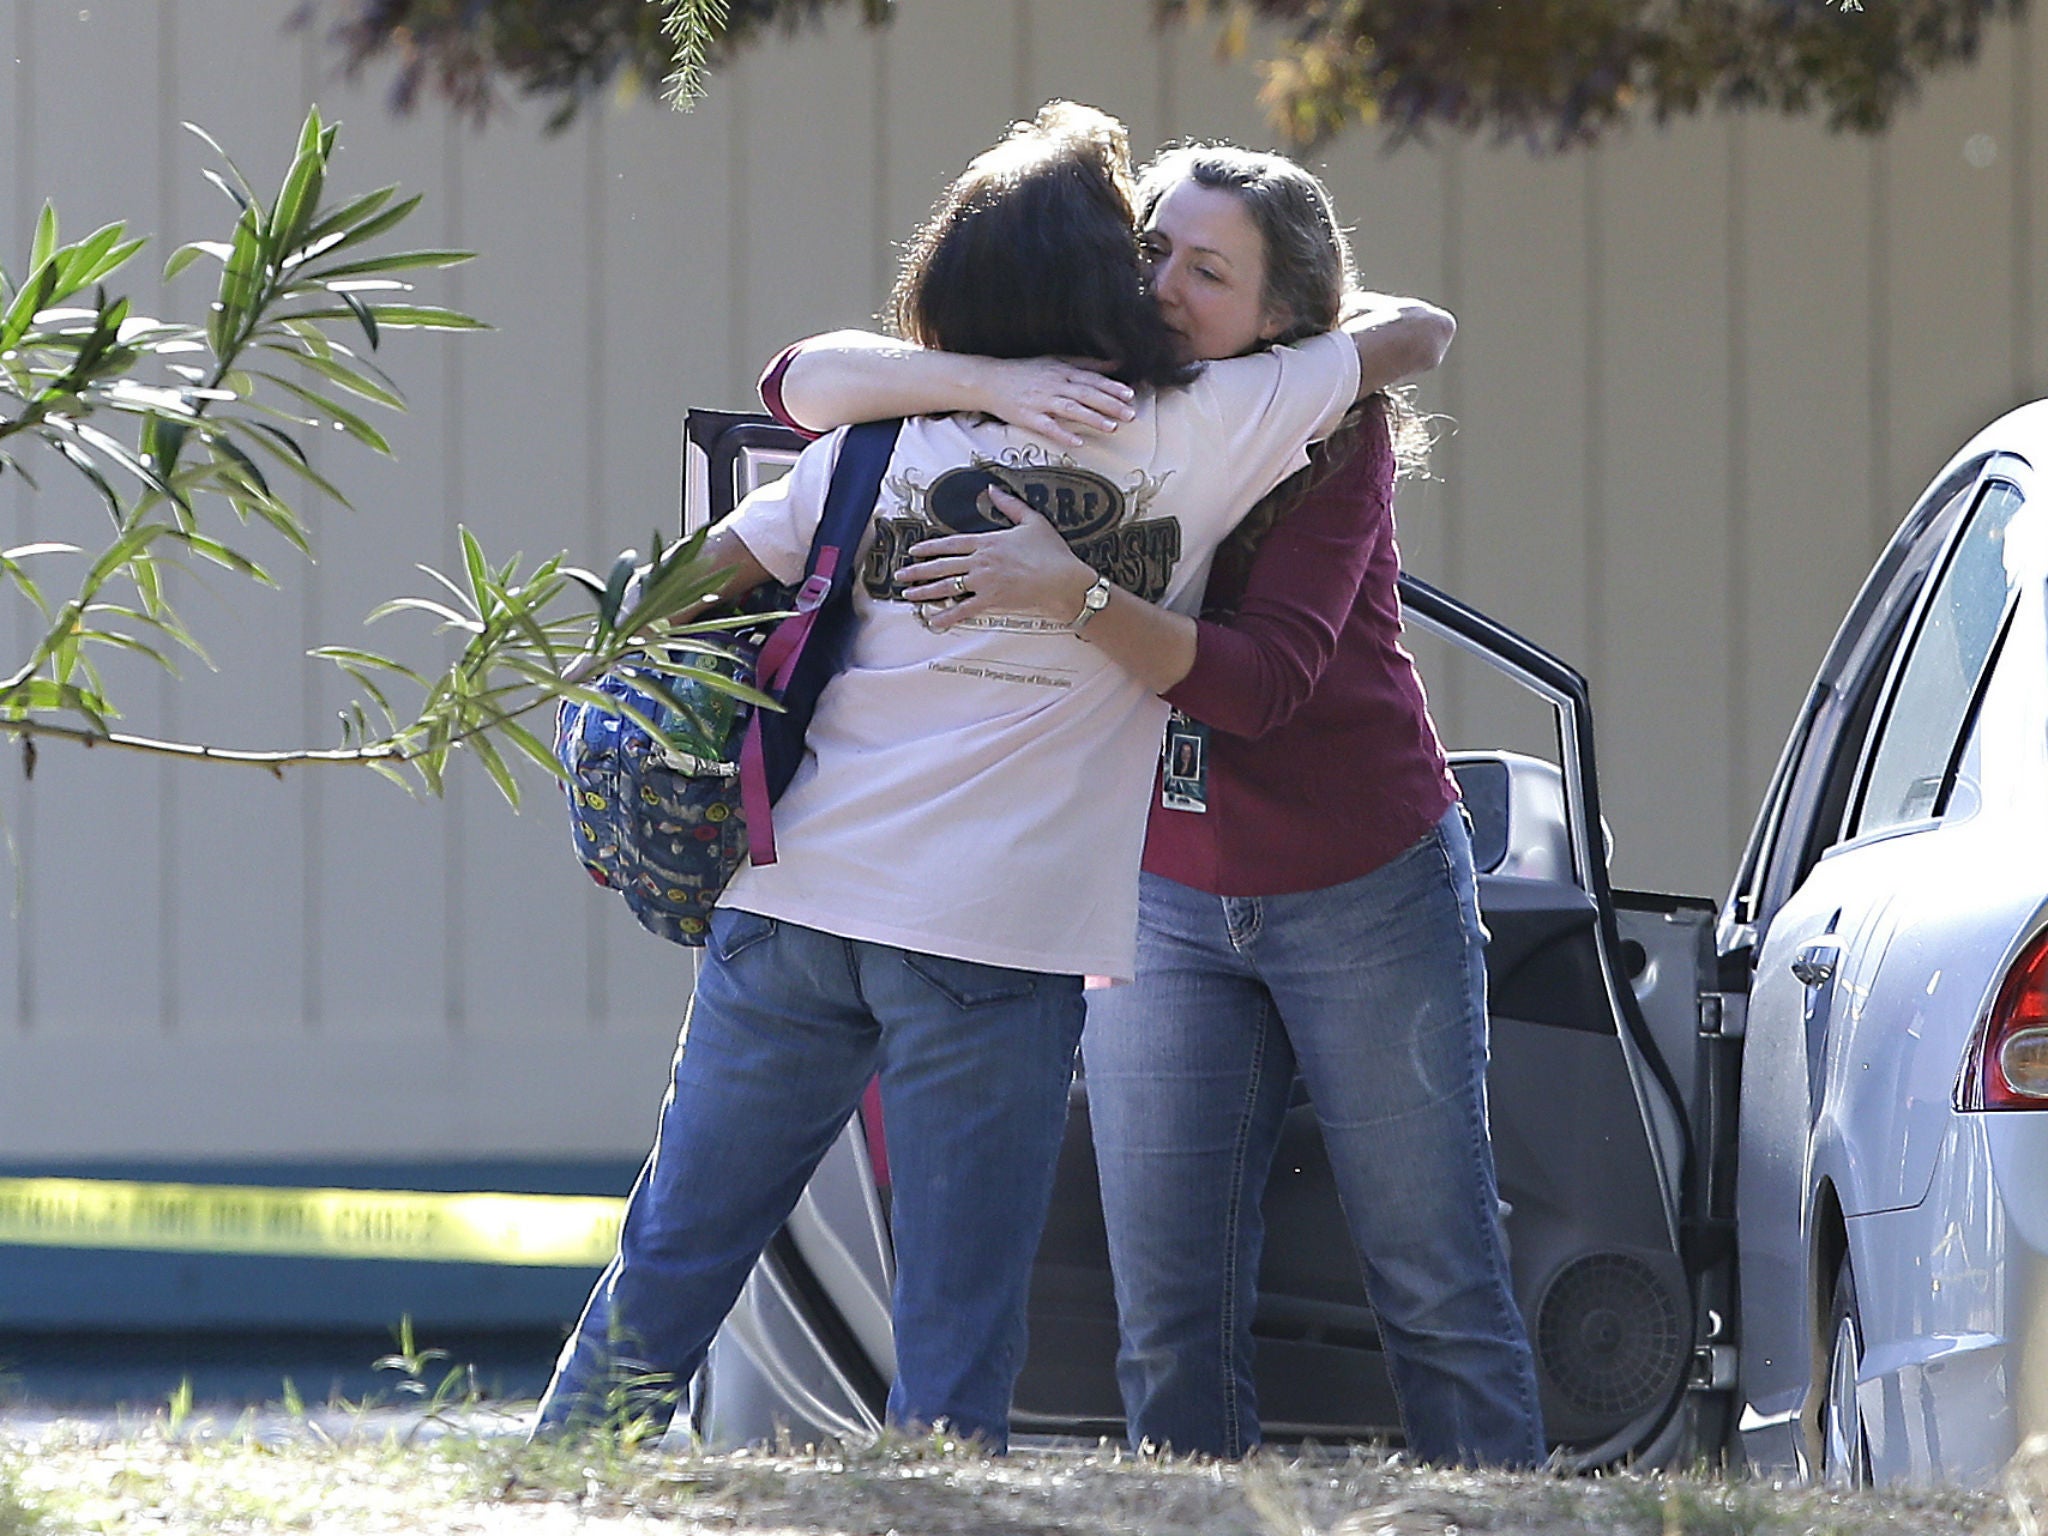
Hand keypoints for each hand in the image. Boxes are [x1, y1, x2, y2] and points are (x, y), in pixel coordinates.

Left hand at [898, 487, 1098, 630]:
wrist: (1063, 580)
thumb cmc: (1051, 551)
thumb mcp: (1032, 521)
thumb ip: (1010, 504)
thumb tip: (992, 488)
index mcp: (988, 541)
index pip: (951, 543)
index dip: (930, 547)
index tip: (913, 550)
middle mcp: (981, 561)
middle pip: (942, 565)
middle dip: (918, 571)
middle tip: (900, 575)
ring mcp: (984, 581)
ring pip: (948, 586)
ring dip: (925, 591)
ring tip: (908, 595)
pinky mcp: (992, 600)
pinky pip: (964, 609)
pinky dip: (947, 616)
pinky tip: (933, 621)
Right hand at [972, 358, 1134, 447]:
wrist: (990, 380)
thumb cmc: (1024, 372)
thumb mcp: (1055, 361)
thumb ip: (1085, 364)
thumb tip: (1114, 364)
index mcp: (1062, 371)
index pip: (1091, 379)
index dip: (1111, 387)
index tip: (1130, 395)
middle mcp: (1054, 384)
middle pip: (1086, 394)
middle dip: (1109, 404)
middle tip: (1130, 414)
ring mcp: (1041, 401)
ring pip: (1070, 409)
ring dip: (1092, 418)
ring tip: (1112, 427)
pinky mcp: (1028, 417)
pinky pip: (1048, 427)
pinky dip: (1063, 433)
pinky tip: (1079, 441)